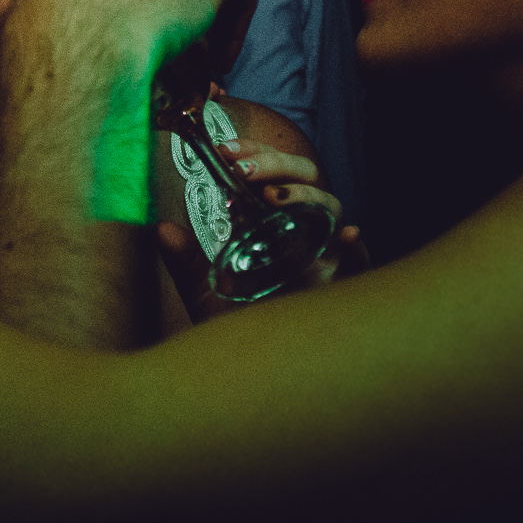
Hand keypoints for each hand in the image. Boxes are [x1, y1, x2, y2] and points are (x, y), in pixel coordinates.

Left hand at [156, 138, 368, 320]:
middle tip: (244, 170)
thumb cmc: (234, 326)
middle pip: (305, 178)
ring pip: (331, 208)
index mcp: (270, 220)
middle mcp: (299, 229)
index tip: (225, 151)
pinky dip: (355, 245)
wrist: (251, 371)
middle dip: (277, 164)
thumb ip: (185, 261)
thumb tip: (163, 230)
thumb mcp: (205, 291)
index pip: (270, 171)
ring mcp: (323, 253)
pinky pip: (359, 260)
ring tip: (274, 198)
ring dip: (305, 194)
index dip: (254, 154)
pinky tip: (346, 236)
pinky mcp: (341, 284)